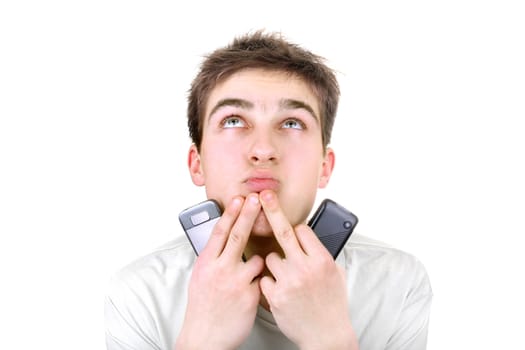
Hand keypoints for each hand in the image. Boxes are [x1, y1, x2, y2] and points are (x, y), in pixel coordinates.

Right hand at [176, 194, 264, 349]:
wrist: (205, 338)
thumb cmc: (203, 309)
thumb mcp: (200, 278)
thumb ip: (213, 260)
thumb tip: (224, 243)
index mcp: (206, 264)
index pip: (219, 232)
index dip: (230, 214)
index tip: (239, 199)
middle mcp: (220, 270)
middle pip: (238, 235)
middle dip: (248, 214)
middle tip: (256, 198)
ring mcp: (236, 282)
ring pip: (256, 260)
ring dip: (257, 264)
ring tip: (246, 279)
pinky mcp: (250, 295)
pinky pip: (261, 280)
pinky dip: (259, 284)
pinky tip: (249, 295)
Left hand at [259, 190, 358, 349]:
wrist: (326, 336)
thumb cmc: (332, 305)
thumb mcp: (335, 275)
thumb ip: (321, 255)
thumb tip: (308, 238)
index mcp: (322, 260)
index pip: (302, 230)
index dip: (296, 230)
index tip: (292, 229)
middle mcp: (305, 267)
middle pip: (283, 231)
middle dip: (272, 210)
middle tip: (263, 195)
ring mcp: (288, 281)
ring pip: (270, 258)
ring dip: (275, 264)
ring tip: (287, 279)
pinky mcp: (275, 296)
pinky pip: (264, 278)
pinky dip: (269, 282)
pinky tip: (280, 291)